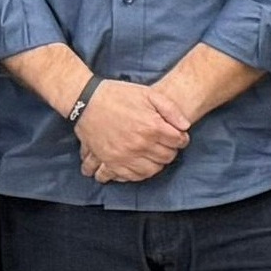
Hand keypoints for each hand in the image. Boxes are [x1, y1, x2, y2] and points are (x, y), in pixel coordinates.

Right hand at [73, 81, 190, 182]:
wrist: (85, 100)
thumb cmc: (118, 95)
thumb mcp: (149, 94)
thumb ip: (171, 109)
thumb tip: (185, 126)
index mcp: (152, 127)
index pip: (179, 142)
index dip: (181, 138)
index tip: (177, 136)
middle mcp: (140, 144)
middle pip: (167, 157)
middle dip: (170, 150)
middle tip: (165, 144)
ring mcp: (124, 155)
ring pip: (151, 170)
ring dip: (155, 164)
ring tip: (153, 155)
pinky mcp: (109, 161)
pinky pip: (129, 176)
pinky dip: (137, 174)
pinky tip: (139, 165)